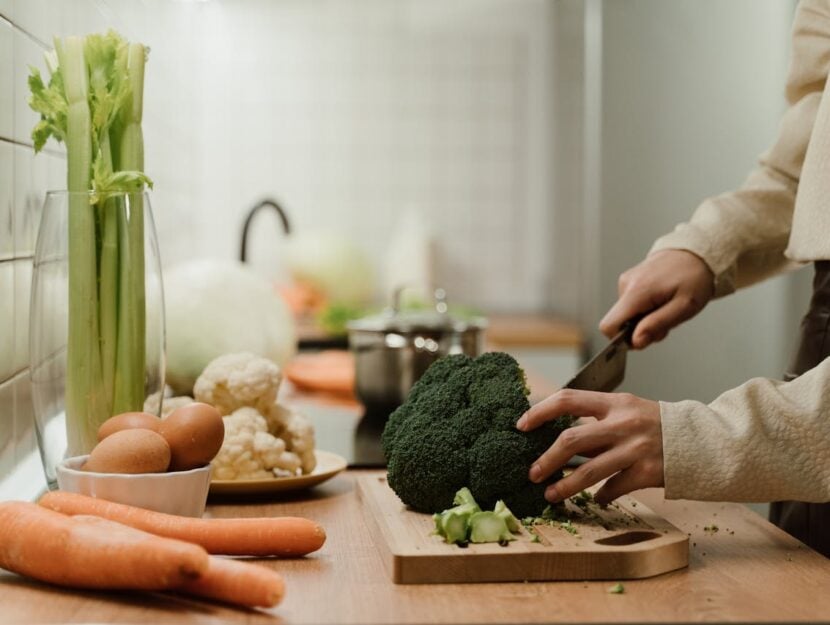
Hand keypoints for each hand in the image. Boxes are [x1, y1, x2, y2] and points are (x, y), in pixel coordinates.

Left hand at [516, 389, 663, 504]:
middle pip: (571, 440)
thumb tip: (556, 437)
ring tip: (550, 494)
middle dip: (546, 459)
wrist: (703, 441)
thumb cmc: (656, 425)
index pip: (568, 399)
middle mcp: (623, 423)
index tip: (522, 425)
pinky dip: (601, 497)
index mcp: (614, 402)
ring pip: (589, 471)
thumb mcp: (628, 411)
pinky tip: (596, 500)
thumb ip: (597, 422)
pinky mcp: (647, 472)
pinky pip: (613, 489)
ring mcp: (636, 449)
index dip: (540, 411)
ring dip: (565, 486)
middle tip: (531, 472)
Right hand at [600, 249, 714, 348]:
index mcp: (637, 292)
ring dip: (646, 318)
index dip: (622, 339)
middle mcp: (626, 284)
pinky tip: (662, 300)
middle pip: (620, 322)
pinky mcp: (629, 280)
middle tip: (666, 320)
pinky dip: (646, 309)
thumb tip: (635, 341)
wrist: (698, 253)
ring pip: (626, 315)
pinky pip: (631, 305)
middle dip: (641, 329)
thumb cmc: (695, 278)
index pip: (609, 325)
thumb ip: (657, 325)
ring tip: (667, 307)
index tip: (644, 338)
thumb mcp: (684, 307)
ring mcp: (627, 281)